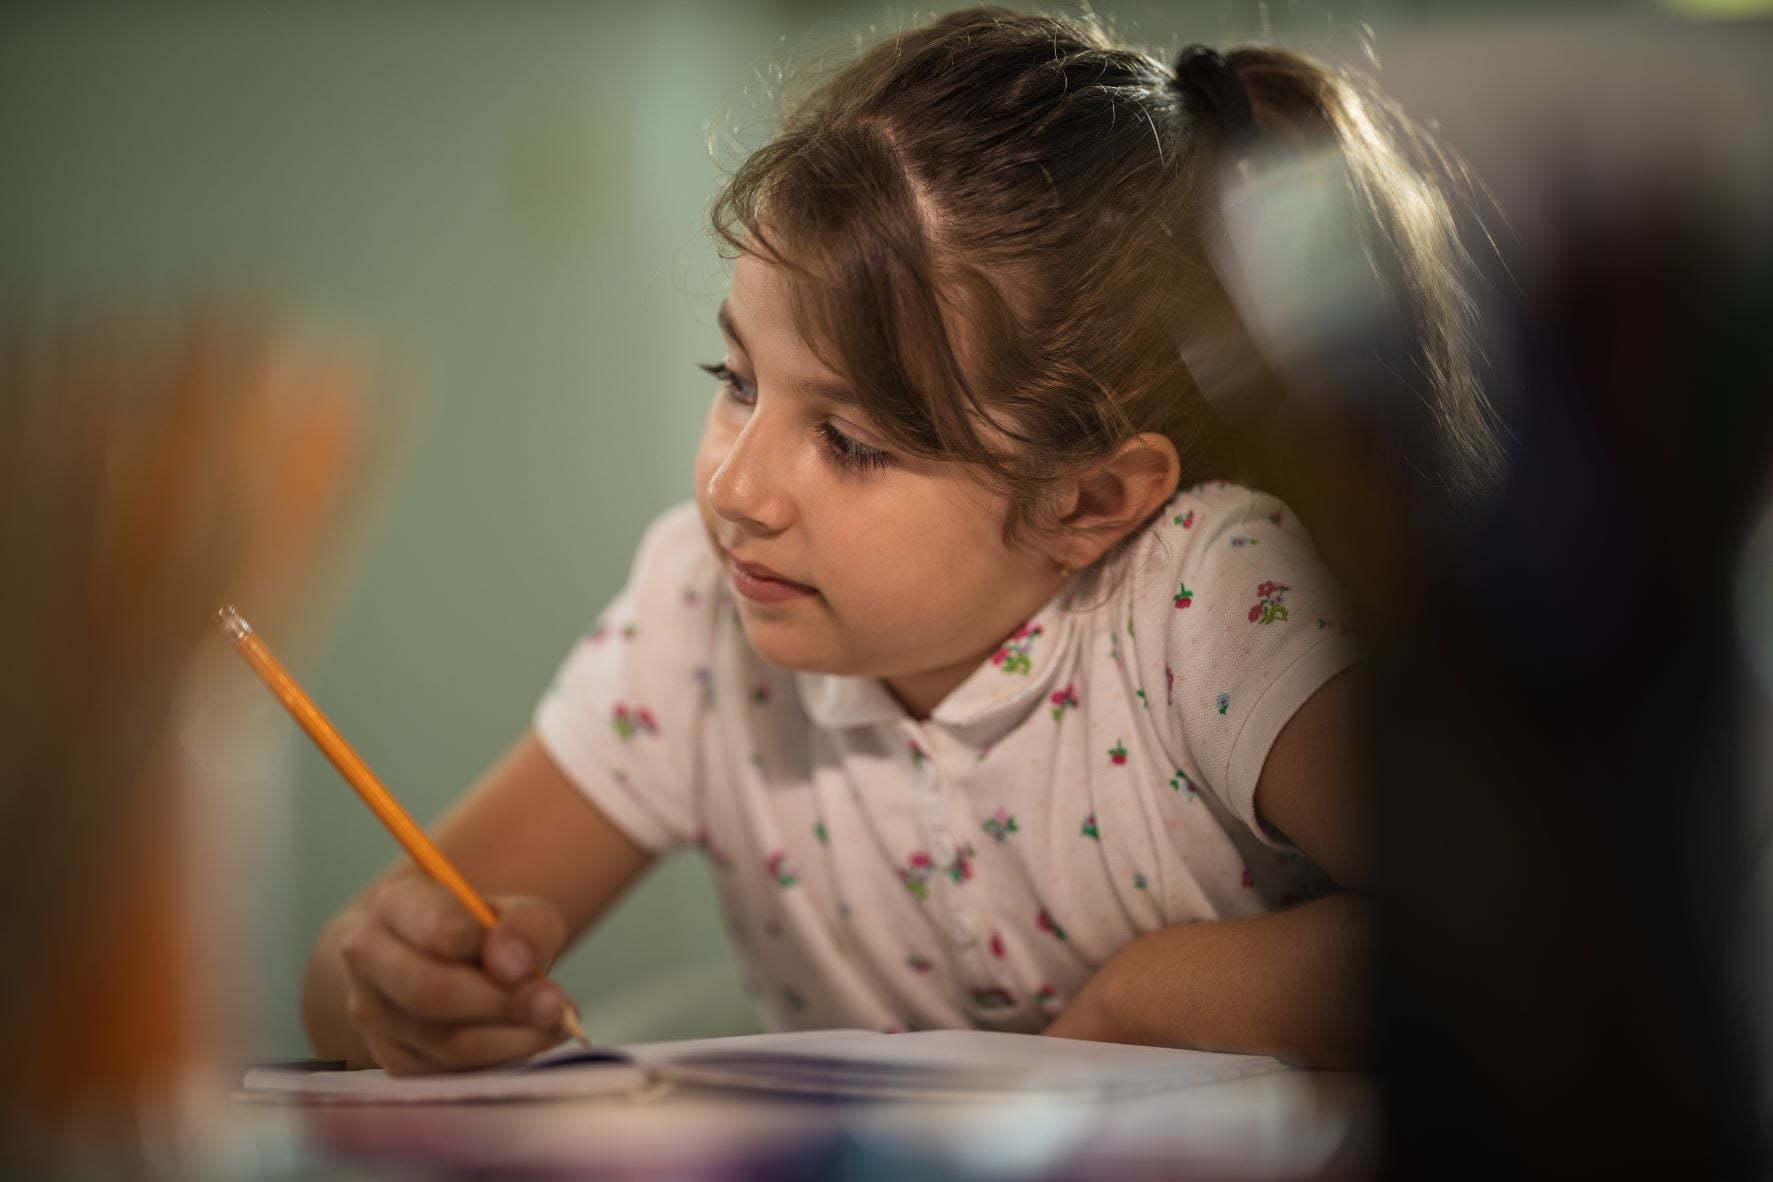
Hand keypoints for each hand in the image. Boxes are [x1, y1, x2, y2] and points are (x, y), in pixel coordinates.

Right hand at [335, 871, 574, 1073]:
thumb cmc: (479, 930)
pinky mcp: (392, 1059)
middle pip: (430, 993)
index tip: (529, 967)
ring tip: (554, 1023)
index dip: (490, 950)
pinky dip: (499, 1060)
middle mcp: (369, 958)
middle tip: (554, 1006)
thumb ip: (525, 928)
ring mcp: (373, 1014)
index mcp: (396, 904)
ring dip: (510, 1039)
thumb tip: (515, 967)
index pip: (438, 930)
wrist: (434, 961)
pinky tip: (529, 1039)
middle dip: (502, 1005)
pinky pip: (448, 1072)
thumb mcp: (515, 911)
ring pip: (441, 1041)